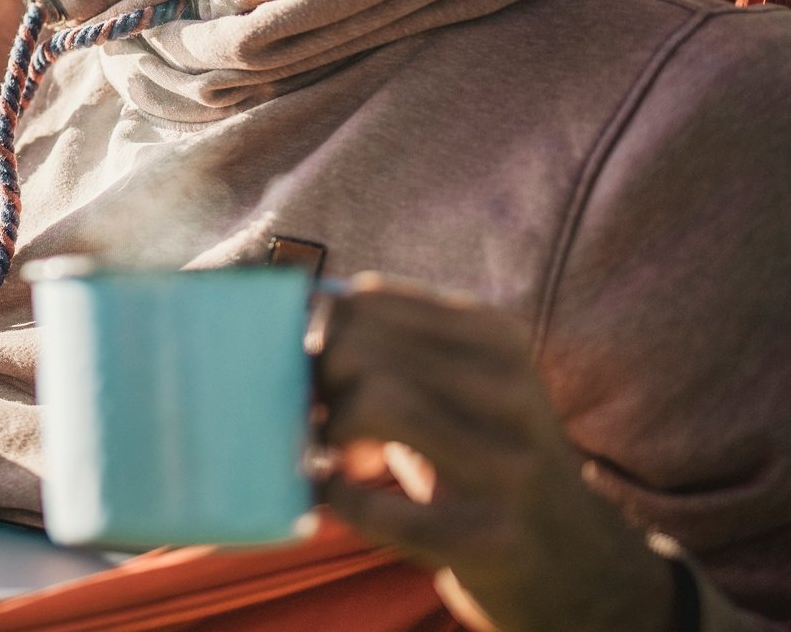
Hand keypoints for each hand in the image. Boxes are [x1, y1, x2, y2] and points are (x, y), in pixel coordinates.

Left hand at [309, 273, 675, 631]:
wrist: (572, 562)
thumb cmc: (481, 455)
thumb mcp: (454, 382)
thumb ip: (387, 342)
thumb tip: (290, 310)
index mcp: (497, 338)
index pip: (366, 299)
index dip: (319, 334)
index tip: (322, 370)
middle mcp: (512, 392)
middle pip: (358, 347)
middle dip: (320, 384)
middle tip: (327, 418)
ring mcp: (508, 469)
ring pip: (374, 401)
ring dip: (333, 434)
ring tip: (341, 454)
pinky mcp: (491, 541)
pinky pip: (373, 503)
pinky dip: (339, 500)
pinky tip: (346, 498)